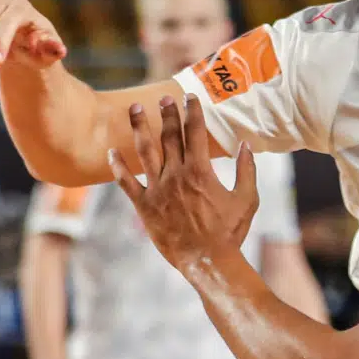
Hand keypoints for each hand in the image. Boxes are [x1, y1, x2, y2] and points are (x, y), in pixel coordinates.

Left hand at [109, 95, 258, 272]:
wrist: (206, 260)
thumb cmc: (230, 231)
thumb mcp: (247, 199)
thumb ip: (247, 170)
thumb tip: (247, 144)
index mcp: (201, 172)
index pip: (196, 133)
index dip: (192, 112)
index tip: (189, 97)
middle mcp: (176, 175)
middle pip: (169, 137)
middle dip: (167, 114)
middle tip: (163, 98)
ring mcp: (158, 190)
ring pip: (145, 152)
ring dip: (140, 128)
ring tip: (134, 109)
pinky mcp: (144, 206)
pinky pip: (126, 182)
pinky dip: (118, 167)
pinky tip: (112, 152)